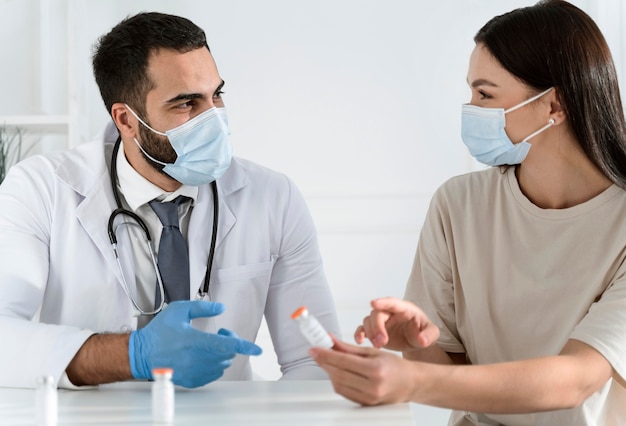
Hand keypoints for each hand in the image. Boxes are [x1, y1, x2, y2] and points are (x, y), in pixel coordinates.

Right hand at [129, 300, 261, 387]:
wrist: (141, 354)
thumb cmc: (158, 333)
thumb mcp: (179, 310)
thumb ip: (202, 307)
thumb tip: (220, 308)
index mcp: (195, 342)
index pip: (227, 345)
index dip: (245, 346)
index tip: (257, 349)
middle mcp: (196, 359)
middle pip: (227, 355)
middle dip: (229, 343)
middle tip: (221, 334)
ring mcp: (194, 372)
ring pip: (221, 365)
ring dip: (222, 354)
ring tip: (210, 345)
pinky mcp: (191, 380)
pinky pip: (212, 374)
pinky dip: (214, 365)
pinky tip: (204, 356)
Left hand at [309, 336, 418, 405]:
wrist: (411, 384)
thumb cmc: (395, 366)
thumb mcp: (373, 351)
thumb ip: (349, 347)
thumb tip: (330, 340)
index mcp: (376, 369)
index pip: (343, 361)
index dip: (326, 354)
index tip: (314, 348)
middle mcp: (372, 386)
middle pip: (338, 374)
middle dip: (324, 362)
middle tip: (316, 353)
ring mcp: (369, 398)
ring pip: (338, 385)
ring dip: (329, 372)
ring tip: (327, 361)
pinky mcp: (365, 405)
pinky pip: (344, 393)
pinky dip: (337, 382)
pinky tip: (336, 373)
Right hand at [354, 297, 438, 351]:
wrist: (416, 341)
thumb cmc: (423, 332)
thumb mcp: (432, 333)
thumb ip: (429, 335)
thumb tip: (422, 340)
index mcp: (404, 309)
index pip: (392, 302)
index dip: (383, 302)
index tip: (373, 303)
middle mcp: (390, 312)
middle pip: (377, 313)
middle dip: (377, 327)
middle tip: (382, 342)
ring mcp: (381, 321)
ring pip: (368, 320)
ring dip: (370, 333)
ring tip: (378, 345)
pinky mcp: (374, 331)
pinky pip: (362, 329)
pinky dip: (359, 334)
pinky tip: (359, 341)